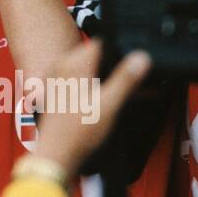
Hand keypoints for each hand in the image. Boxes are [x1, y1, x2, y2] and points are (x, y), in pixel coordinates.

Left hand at [32, 42, 152, 177]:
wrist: (56, 154)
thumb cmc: (78, 132)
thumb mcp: (109, 105)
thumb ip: (125, 80)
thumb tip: (141, 57)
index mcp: (74, 64)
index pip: (102, 42)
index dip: (122, 49)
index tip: (137, 60)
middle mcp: (63, 66)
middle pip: (97, 55)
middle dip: (118, 64)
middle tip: (140, 79)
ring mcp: (59, 78)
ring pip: (91, 68)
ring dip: (110, 76)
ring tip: (132, 90)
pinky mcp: (60, 91)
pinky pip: (83, 80)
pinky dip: (98, 86)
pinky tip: (112, 99)